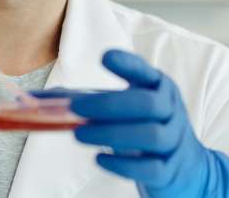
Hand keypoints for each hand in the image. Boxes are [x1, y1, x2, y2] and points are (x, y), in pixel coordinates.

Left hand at [69, 50, 228, 197]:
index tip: (105, 57)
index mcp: (160, 89)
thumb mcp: (130, 111)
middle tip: (76, 109)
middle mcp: (171, 111)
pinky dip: (123, 164)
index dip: (128, 64)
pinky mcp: (170, 171)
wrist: (189, 169)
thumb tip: (38, 101)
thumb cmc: (149, 131)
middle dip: (109, 105)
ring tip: (78, 134)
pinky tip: (99, 158)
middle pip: (147, 104)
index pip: (146, 72)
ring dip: (111, 133)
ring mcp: (173, 142)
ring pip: (150, 135)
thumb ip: (91, 103)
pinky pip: (150, 167)